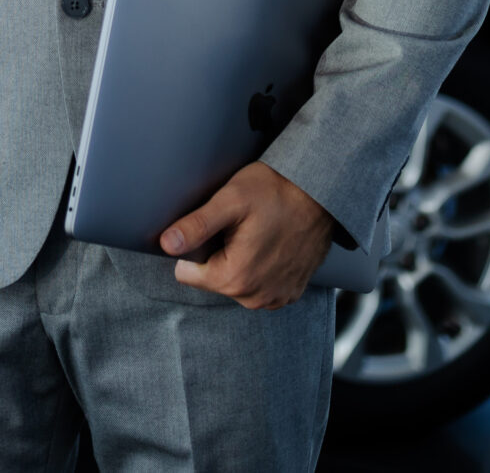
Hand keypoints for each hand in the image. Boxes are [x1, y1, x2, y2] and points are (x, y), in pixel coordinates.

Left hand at [161, 162, 336, 309]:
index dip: (196, 246)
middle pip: (212, 279)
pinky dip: (260, 267)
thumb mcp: (231, 200)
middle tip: (240, 227)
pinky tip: (270, 244)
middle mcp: (255, 298)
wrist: (322, 193)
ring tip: (257, 233)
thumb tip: (166, 244)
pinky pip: (258, 285)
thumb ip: (196, 225)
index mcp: (235, 279)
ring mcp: (275, 298)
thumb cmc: (277, 192)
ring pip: (235, 282)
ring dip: (240, 261)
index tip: (218, 228)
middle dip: (219, 253)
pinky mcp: (290, 293)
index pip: (186, 273)